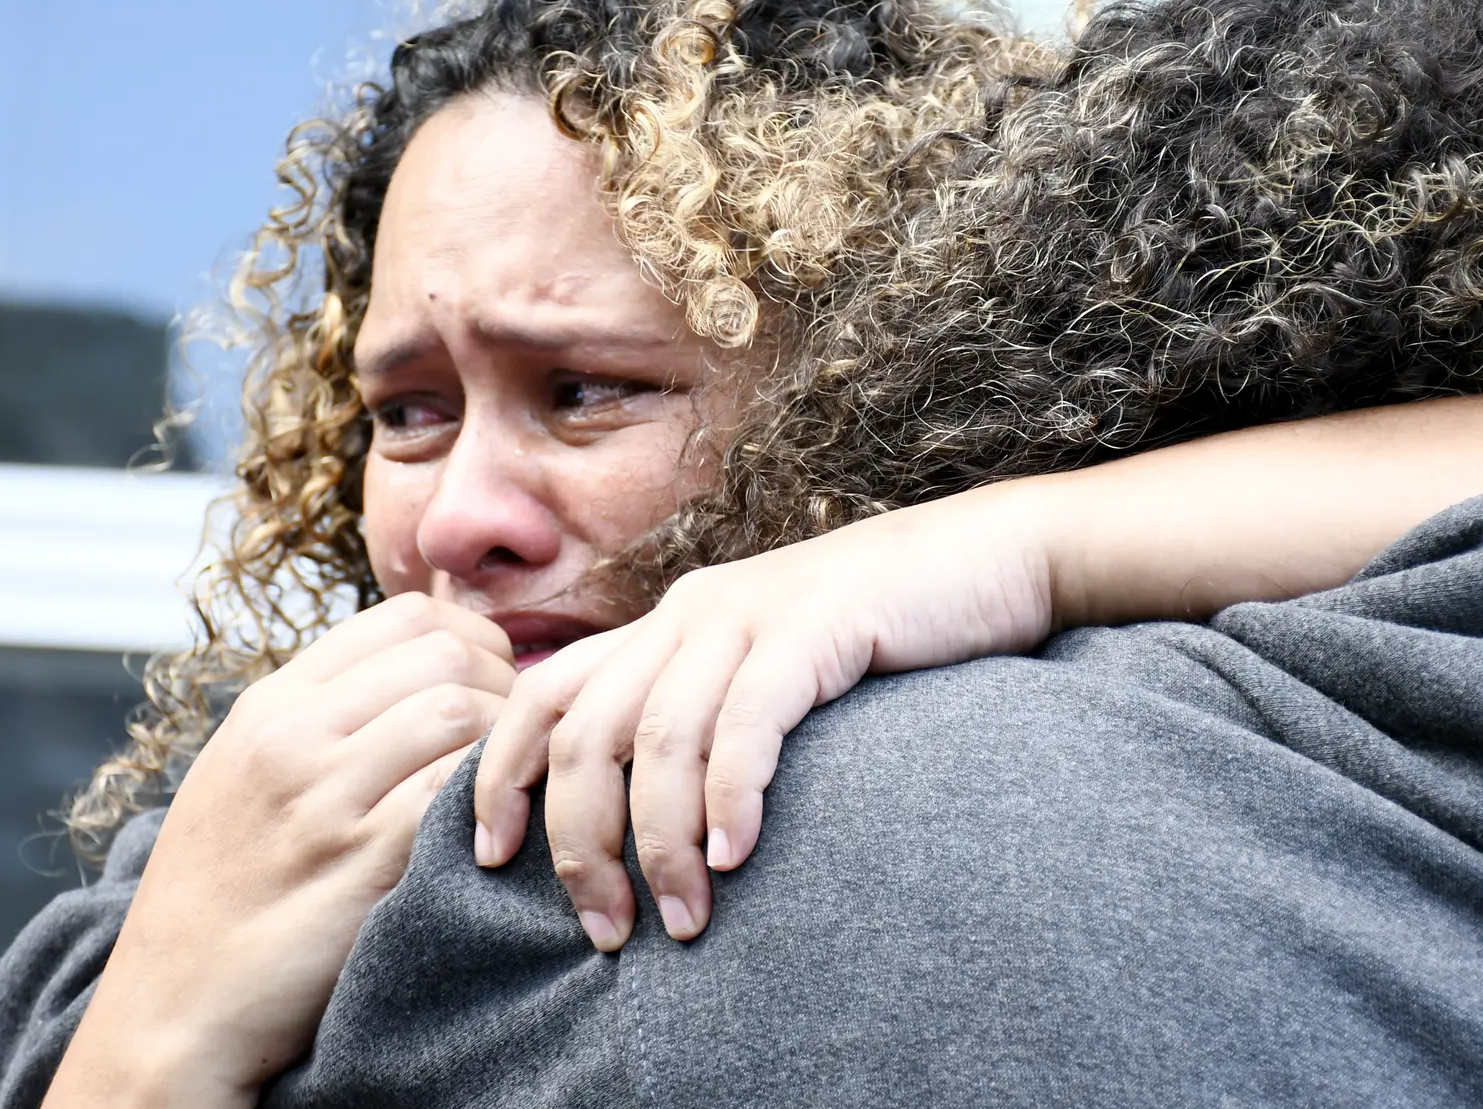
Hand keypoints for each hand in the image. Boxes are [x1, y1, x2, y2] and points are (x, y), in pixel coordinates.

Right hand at [47, 594, 514, 1106]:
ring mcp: (324, 799)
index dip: (474, 638)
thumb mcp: (245, 774)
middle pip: (446, 657)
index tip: (492, 681)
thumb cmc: (220, 893)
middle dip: (503, 687)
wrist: (169, 1009)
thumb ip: (323, 716)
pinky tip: (488, 826)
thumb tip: (425, 669)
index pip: (406, 617)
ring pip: (460, 715)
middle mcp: (292, 738)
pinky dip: (488, 797)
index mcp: (271, 706)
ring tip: (503, 782)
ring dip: (504, 743)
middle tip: (511, 736)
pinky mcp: (359, 864)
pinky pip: (453, 792)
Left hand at [470, 481, 1059, 950]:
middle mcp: (693, 612)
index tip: (491, 858)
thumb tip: (655, 813)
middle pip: (586, 732)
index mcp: (670, 622)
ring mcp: (753, 613)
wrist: (991, 556)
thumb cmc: (885, 630)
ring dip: (659, 842)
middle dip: (578, 841)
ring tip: (682, 918)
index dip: (503, 776)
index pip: (544, 693)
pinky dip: (731, 794)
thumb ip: (711, 712)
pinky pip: (749, 719)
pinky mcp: (820, 624)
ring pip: (659, 737)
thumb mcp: (772, 664)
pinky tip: (734, 855)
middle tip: (606, 927)